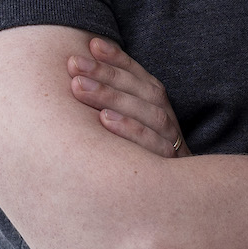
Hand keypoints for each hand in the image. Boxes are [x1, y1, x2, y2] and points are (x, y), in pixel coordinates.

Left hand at [67, 37, 187, 158]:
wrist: (173, 204)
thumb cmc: (139, 160)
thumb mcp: (130, 127)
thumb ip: (114, 102)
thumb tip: (80, 70)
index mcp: (157, 106)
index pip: (139, 76)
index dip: (117, 58)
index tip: (91, 44)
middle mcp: (167, 120)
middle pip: (141, 91)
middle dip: (106, 75)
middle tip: (74, 65)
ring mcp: (171, 143)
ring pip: (148, 113)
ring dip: (113, 96)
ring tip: (80, 87)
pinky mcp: (170, 167)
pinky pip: (153, 146)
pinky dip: (130, 130)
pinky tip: (103, 121)